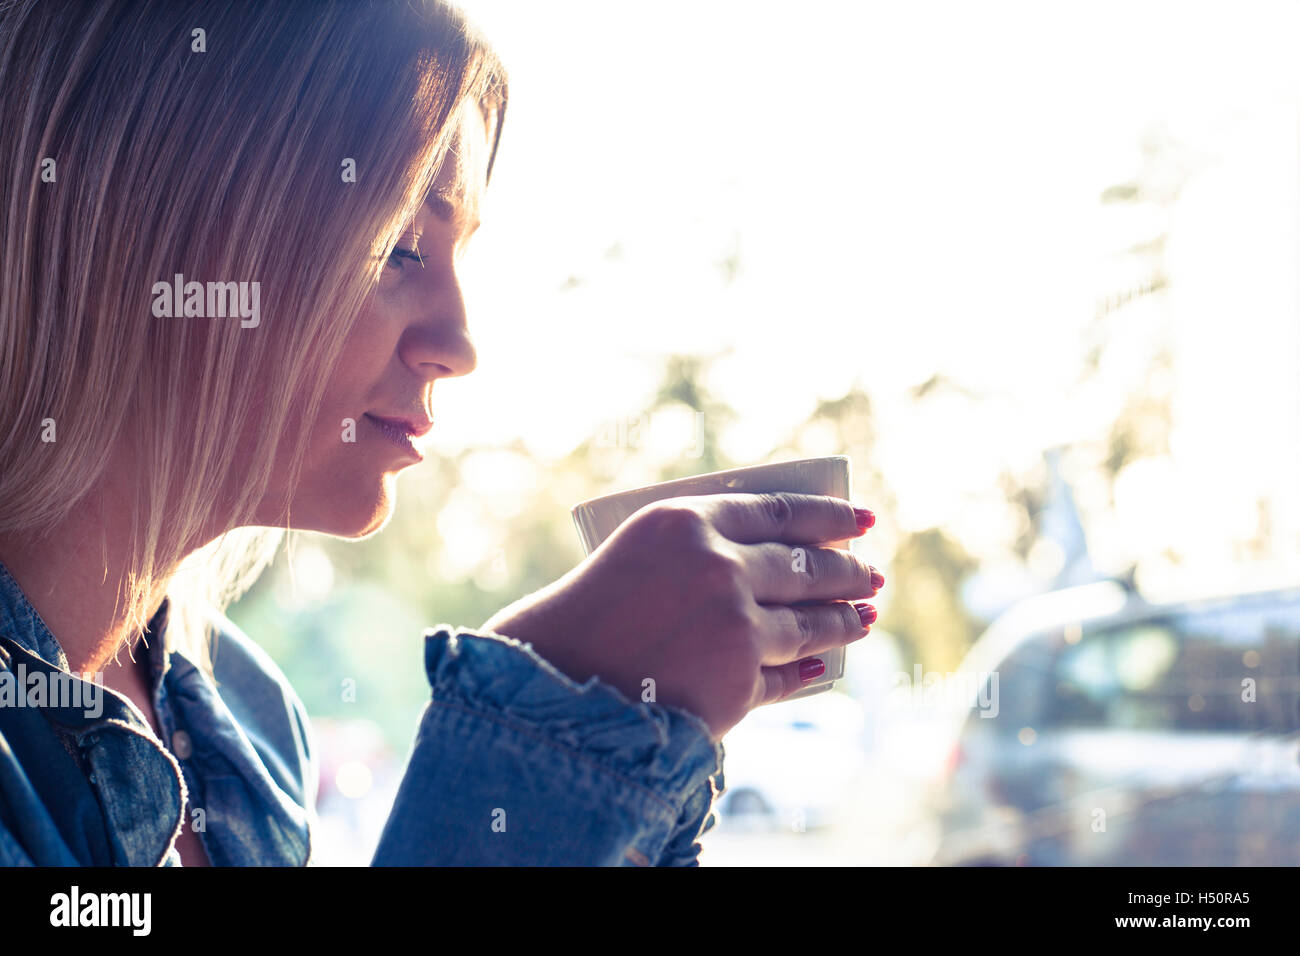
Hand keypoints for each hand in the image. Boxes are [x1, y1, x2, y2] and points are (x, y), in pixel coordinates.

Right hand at [481, 492, 883, 739]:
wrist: (546, 685)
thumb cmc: (578, 617)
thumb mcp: (635, 555)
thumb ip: (697, 551)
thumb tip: (770, 561)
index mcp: (686, 522)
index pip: (781, 511)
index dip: (829, 516)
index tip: (862, 520)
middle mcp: (720, 568)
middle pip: (807, 566)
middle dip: (848, 572)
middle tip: (871, 573)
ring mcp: (736, 627)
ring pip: (808, 622)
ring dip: (843, 621)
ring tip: (864, 617)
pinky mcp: (738, 683)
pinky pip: (785, 676)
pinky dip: (807, 672)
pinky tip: (823, 667)